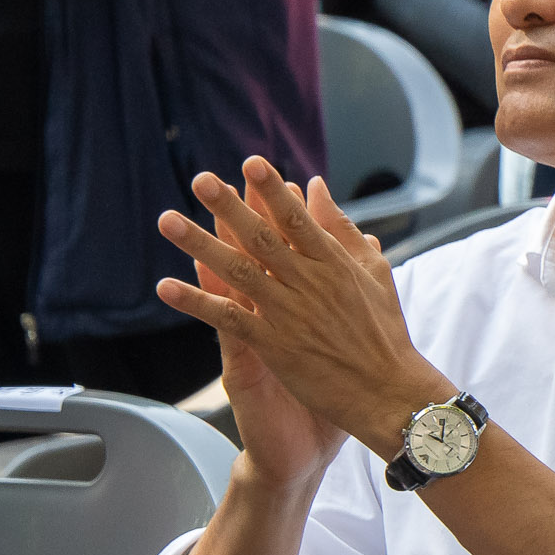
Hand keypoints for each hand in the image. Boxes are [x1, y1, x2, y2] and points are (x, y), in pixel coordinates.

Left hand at [155, 159, 450, 458]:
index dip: (274, 192)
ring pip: (238, 272)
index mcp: (335, 264)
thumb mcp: (374, 273)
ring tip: (168, 221)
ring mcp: (290, 314)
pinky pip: (228, 319)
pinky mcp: (275, 345)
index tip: (251, 164)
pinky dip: (197, 302)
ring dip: (200, 245)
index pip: (299, 220)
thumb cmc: (384, 331)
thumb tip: (317, 187)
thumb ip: (343, 229)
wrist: (388, 390)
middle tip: (201, 180)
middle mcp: (310, 283)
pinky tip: (166, 287)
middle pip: (262, 238)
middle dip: (230, 207)